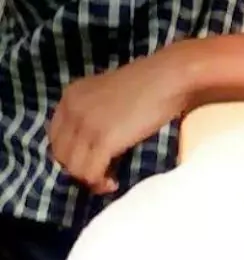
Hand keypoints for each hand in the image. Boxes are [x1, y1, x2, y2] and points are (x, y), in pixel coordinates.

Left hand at [48, 49, 188, 194]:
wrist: (170, 77)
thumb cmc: (151, 82)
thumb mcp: (110, 93)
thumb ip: (94, 111)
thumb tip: (92, 141)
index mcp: (72, 95)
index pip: (56, 135)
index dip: (70, 152)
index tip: (89, 159)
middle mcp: (72, 109)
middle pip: (61, 153)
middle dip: (78, 168)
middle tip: (100, 173)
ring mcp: (86, 125)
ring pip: (73, 167)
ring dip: (89, 179)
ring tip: (108, 180)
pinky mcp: (104, 140)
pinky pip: (90, 172)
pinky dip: (100, 183)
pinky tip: (114, 182)